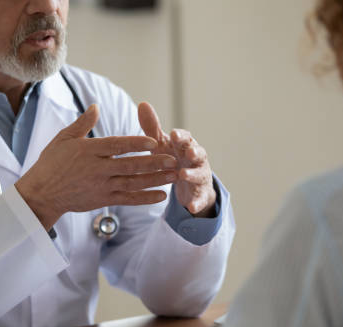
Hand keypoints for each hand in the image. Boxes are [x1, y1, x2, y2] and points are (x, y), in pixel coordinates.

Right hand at [15, 105, 177, 229]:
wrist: (41, 194)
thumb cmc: (51, 163)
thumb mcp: (63, 139)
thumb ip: (82, 124)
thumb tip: (96, 106)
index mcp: (89, 151)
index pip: (117, 145)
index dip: (136, 143)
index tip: (154, 141)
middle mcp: (97, 169)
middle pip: (130, 165)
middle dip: (154, 163)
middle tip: (174, 159)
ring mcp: (101, 186)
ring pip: (133, 183)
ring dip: (155, 180)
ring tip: (174, 176)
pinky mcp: (103, 200)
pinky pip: (127, 200)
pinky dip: (145, 198)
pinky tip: (161, 195)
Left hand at [138, 102, 216, 217]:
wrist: (190, 183)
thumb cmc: (173, 158)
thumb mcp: (162, 145)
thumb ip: (153, 127)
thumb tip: (142, 104)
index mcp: (186, 145)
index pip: (186, 138)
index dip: (182, 136)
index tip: (175, 134)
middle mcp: (196, 159)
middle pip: (198, 153)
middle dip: (195, 151)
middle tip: (189, 151)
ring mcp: (200, 176)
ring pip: (199, 174)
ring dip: (192, 174)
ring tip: (183, 175)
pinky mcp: (200, 194)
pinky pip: (199, 199)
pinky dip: (196, 202)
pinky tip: (191, 207)